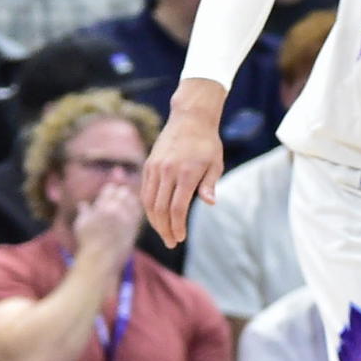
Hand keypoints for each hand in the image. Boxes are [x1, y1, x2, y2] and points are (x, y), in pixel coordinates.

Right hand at [72, 183, 142, 267]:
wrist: (102, 259)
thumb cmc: (87, 243)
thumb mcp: (81, 225)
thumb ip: (84, 212)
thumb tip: (83, 203)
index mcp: (101, 206)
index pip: (110, 189)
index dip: (110, 189)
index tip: (110, 190)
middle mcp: (115, 210)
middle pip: (123, 193)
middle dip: (122, 193)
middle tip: (122, 192)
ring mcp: (126, 218)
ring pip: (133, 202)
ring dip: (130, 201)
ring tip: (127, 202)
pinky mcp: (134, 226)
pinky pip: (138, 212)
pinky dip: (135, 210)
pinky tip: (131, 213)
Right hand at [142, 96, 223, 248]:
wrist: (190, 118)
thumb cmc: (207, 143)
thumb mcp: (215, 162)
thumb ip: (209, 184)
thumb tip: (209, 203)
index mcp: (186, 173)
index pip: (177, 208)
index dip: (177, 226)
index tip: (180, 238)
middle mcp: (167, 171)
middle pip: (160, 209)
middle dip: (165, 229)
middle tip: (171, 242)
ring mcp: (155, 168)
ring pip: (148, 202)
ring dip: (154, 221)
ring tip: (163, 232)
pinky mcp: (148, 166)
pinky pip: (145, 191)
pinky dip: (148, 207)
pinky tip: (155, 216)